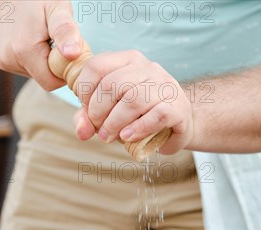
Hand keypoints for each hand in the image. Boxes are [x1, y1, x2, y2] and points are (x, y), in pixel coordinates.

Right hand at [0, 1, 81, 90]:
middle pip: (42, 78)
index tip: (69, 53)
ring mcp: (4, 61)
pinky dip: (33, 58)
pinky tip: (33, 40)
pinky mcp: (1, 60)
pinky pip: (25, 67)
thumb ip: (65, 31)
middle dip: (54, 64)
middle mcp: (10, 60)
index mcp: (24, 51)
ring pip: (34, 73)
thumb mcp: (56, 8)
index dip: (64, 72)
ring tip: (43, 37)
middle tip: (57, 40)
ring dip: (44, 61)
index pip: (51, 82)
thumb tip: (73, 54)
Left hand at [73, 50, 193, 154]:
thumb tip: (81, 131)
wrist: (175, 124)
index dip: (84, 91)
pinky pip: (156, 115)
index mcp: (126, 61)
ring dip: (114, 123)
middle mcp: (147, 67)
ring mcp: (165, 85)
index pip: (96, 66)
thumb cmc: (135, 115)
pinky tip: (128, 136)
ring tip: (108, 137)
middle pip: (111, 85)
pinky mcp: (178, 106)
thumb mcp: (106, 113)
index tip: (86, 109)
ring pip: (133, 100)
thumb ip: (87, 118)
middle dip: (97, 112)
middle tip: (98, 129)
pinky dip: (138, 128)